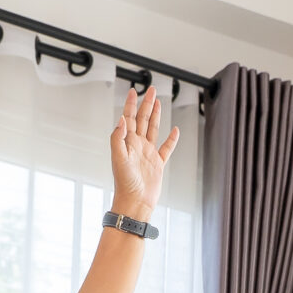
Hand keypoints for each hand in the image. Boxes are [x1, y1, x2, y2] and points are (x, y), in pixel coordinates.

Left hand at [107, 86, 179, 218]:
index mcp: (127, 142)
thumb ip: (118, 138)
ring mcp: (148, 153)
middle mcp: (137, 145)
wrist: (135, 202)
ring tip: (158, 103)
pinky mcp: (157, 163)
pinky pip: (166, 148)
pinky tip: (175, 130)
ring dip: (155, 115)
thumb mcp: (118, 158)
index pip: (128, 118)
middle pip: (142, 119)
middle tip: (150, 90)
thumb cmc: (125, 184)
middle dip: (146, 104)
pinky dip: (171, 139)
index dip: (130, 104)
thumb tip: (121, 120)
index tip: (133, 91)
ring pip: (152, 129)